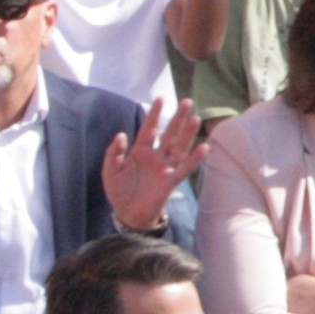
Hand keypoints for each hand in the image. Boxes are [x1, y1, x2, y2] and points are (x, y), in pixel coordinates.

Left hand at [101, 98, 200, 230]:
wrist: (127, 214)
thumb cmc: (119, 191)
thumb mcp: (111, 171)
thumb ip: (114, 153)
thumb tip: (121, 134)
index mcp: (140, 151)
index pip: (149, 128)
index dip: (155, 114)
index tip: (161, 99)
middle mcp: (156, 156)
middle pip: (169, 133)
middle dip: (177, 118)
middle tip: (187, 101)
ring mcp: (165, 167)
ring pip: (179, 146)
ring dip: (188, 133)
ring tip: (195, 118)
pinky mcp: (171, 180)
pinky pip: (185, 168)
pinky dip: (195, 159)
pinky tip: (203, 147)